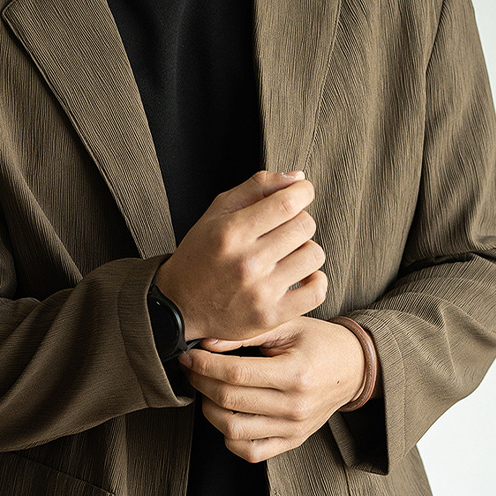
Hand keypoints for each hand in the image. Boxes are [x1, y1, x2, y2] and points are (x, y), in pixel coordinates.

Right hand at [153, 170, 326, 341]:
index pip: (287, 203)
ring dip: (306, 250)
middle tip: (285, 230)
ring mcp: (260, 292)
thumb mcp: (216, 212)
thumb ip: (256, 187)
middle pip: (304, 226)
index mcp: (231, 233)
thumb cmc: (200, 255)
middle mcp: (246, 262)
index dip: (303, 193)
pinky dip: (315, 280)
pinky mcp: (270, 316)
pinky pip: (316, 291)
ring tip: (289, 254)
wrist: (179, 306)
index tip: (301, 194)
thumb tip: (299, 178)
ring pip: (313, 255)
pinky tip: (300, 276)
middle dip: (299, 221)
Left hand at [178, 316, 372, 462]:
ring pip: (233, 431)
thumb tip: (207, 344)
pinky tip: (226, 416)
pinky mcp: (292, 442)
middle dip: (201, 382)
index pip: (236, 373)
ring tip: (207, 391)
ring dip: (209, 410)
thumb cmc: (319, 343)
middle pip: (230, 401)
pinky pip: (250, 452)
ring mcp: (293, 429)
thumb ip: (248, 333)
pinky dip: (230, 438)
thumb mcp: (288, 327)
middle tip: (193, 369)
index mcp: (295, 374)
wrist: (353, 368)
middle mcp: (295, 407)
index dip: (205, 365)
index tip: (190, 356)